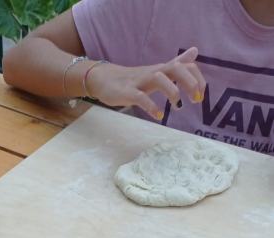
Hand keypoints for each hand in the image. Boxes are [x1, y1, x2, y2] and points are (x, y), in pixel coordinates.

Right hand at [87, 47, 205, 119]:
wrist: (105, 80)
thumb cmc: (134, 79)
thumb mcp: (158, 71)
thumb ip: (176, 63)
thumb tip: (195, 52)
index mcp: (162, 69)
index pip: (185, 66)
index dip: (197, 79)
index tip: (201, 96)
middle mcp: (153, 72)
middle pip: (175, 68)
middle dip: (189, 82)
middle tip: (195, 100)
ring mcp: (140, 81)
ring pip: (159, 79)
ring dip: (172, 91)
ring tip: (178, 107)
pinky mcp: (128, 92)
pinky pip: (140, 98)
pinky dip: (151, 107)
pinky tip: (159, 116)